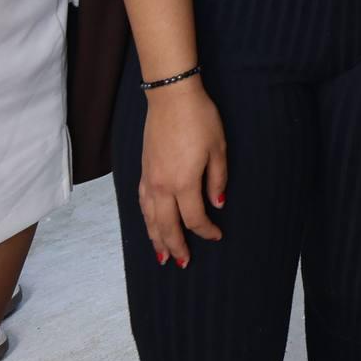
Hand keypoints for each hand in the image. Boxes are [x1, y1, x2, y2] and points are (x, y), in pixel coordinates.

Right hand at [138, 82, 226, 267]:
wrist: (171, 97)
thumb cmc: (200, 120)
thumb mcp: (218, 149)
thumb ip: (217, 180)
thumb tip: (217, 205)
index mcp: (184, 183)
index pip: (194, 219)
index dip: (206, 231)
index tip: (217, 235)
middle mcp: (162, 186)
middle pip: (167, 226)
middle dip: (176, 246)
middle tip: (183, 263)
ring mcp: (149, 179)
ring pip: (150, 218)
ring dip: (156, 239)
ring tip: (161, 256)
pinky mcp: (143, 170)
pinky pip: (142, 203)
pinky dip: (146, 219)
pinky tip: (149, 224)